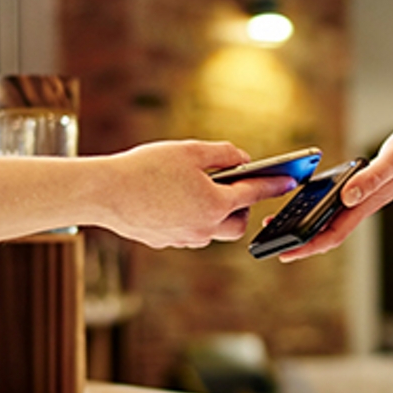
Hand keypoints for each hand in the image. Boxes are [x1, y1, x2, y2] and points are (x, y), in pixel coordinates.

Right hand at [98, 141, 296, 248]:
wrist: (103, 193)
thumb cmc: (145, 168)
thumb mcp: (189, 151)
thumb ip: (223, 154)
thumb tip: (243, 159)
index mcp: (215, 204)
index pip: (254, 193)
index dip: (274, 184)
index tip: (289, 180)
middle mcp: (204, 228)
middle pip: (237, 223)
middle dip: (241, 206)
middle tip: (232, 186)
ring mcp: (185, 239)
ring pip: (213, 231)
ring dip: (215, 214)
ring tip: (201, 191)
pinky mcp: (166, 242)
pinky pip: (189, 232)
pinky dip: (192, 218)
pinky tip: (176, 200)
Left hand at [279, 120, 392, 261]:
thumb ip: (372, 178)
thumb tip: (348, 196)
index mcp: (368, 201)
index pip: (334, 233)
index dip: (310, 245)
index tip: (287, 252)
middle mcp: (364, 203)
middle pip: (329, 232)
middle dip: (303, 242)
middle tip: (276, 244)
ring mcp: (365, 197)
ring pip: (333, 220)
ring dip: (310, 228)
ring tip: (285, 227)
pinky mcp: (366, 187)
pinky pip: (339, 206)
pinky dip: (321, 210)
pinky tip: (310, 204)